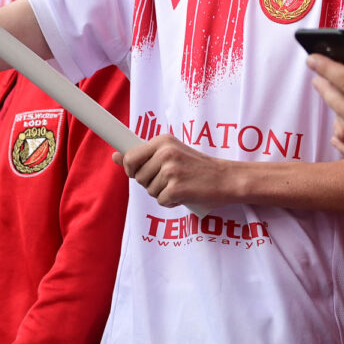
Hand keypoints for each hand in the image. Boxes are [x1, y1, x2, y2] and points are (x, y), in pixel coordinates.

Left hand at [114, 135, 237, 207]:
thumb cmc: (199, 167)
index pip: (130, 157)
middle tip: (170, 179)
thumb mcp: (172, 153)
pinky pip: (161, 201)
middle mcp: (165, 153)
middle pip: (138, 177)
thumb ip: (144, 155)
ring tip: (180, 185)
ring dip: (162, 193)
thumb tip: (115, 156)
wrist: (227, 178)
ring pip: (149, 190)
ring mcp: (171, 170)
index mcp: (163, 141)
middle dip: (150, 183)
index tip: (132, 169)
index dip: (130, 168)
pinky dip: (171, 202)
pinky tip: (184, 194)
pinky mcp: (177, 188)